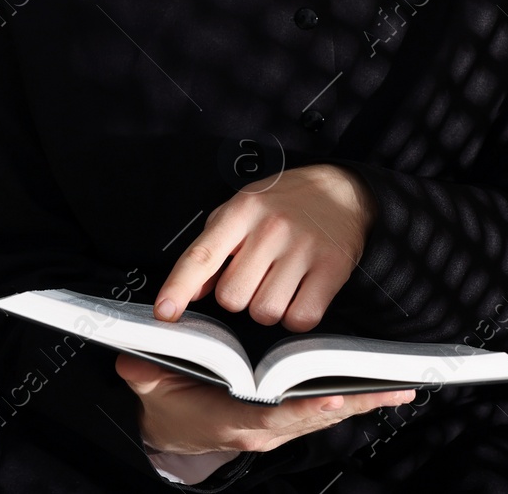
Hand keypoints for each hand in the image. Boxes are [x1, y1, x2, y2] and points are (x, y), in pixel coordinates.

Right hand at [116, 354, 414, 453]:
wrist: (173, 434)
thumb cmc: (170, 407)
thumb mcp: (151, 388)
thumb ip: (146, 373)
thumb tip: (135, 359)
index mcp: (235, 423)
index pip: (274, 417)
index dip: (303, 410)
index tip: (330, 400)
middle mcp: (265, 430)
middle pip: (315, 417)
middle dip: (353, 403)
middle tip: (388, 388)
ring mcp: (280, 427)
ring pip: (328, 415)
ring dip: (364, 401)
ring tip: (400, 385)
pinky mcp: (290, 420)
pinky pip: (327, 410)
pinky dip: (356, 400)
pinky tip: (383, 388)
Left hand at [154, 163, 375, 331]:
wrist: (342, 189)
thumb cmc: (283, 203)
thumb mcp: (241, 210)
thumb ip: (213, 248)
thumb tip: (191, 292)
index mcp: (241, 211)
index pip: (201, 255)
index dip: (178, 287)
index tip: (164, 313)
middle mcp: (270, 228)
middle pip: (232, 297)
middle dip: (239, 297)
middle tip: (256, 276)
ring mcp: (303, 247)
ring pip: (265, 312)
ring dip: (268, 308)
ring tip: (280, 281)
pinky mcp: (333, 267)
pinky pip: (301, 318)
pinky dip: (297, 317)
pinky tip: (300, 294)